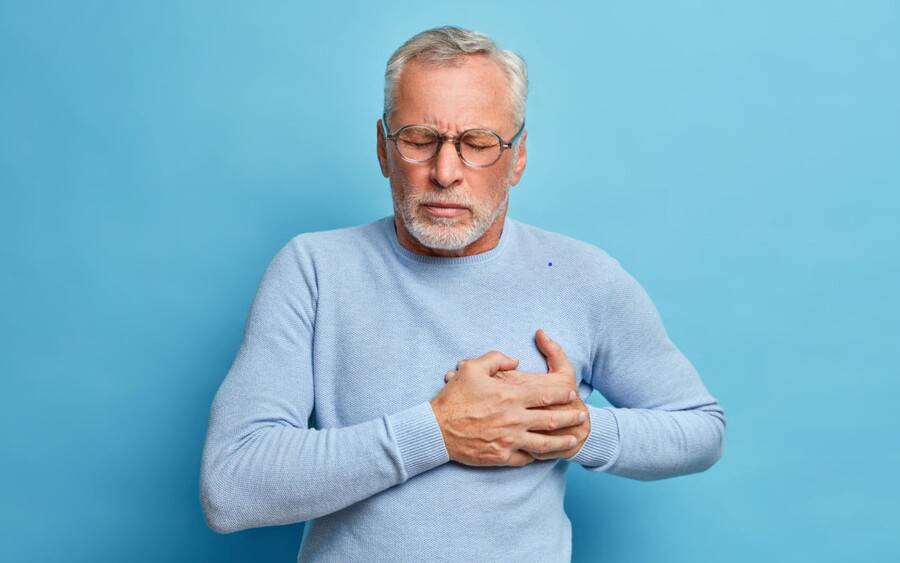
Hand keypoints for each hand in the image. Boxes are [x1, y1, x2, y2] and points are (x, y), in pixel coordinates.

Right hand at [430, 350, 586, 466]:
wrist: (435, 430)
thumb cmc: (454, 398)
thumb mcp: (472, 368)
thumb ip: (496, 358)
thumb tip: (515, 360)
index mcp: (510, 396)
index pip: (545, 394)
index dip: (562, 393)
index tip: (572, 392)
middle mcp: (514, 419)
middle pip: (551, 419)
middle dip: (570, 417)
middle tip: (582, 416)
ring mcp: (509, 440)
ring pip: (544, 442)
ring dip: (562, 440)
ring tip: (573, 439)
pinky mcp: (501, 456)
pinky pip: (525, 458)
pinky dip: (537, 456)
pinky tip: (544, 454)